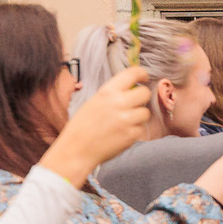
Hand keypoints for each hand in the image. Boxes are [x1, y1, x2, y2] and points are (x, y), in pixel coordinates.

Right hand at [41, 66, 151, 185]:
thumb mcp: (94, 102)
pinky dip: (134, 131)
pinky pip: (141, 128)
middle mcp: (119, 103)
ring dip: (138, 116)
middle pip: (145, 93)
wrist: (77, 150)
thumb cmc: (83, 126)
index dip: (141, 73)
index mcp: (107, 92)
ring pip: (145, 112)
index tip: (143, 77)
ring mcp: (127, 119)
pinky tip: (120, 134)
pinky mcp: (132, 134)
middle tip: (133, 104)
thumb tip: (131, 89)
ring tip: (123, 122)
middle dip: (142, 98)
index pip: (132, 73)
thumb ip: (113, 95)